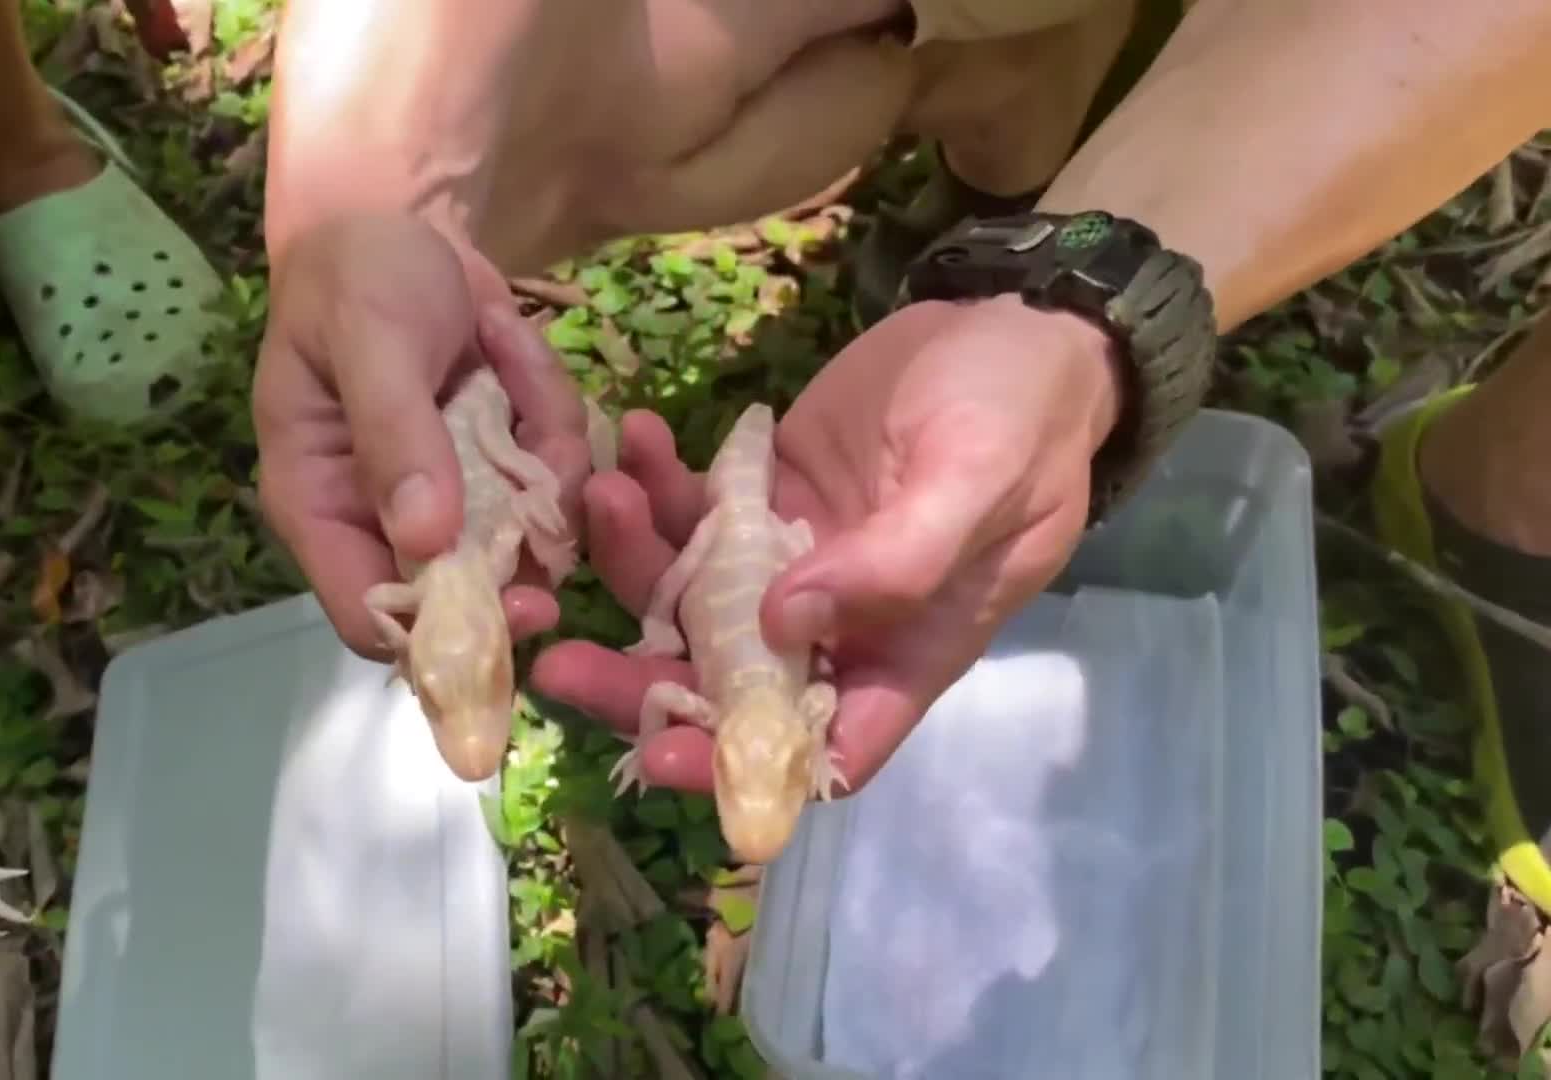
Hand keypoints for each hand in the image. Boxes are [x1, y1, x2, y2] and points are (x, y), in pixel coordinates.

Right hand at [253, 213, 593, 657]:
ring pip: (526, 532)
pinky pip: (552, 473)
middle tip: (561, 485)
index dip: (442, 631)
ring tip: (514, 354)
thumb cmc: (356, 274)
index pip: (370, 616)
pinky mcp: (496, 464)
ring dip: (546, 455)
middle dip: (526, 541)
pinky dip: (552, 410)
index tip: (523, 602)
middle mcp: (382, 518)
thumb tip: (428, 542)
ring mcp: (448, 494)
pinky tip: (514, 342)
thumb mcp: (368, 338)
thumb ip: (396, 436)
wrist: (396, 217)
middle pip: (465, 595)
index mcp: (321, 504)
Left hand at [529, 294, 1124, 793]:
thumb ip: (896, 561)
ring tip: (602, 493)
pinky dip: (652, 488)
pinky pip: (689, 515)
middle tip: (557, 663)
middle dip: (639, 684)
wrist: (1010, 326)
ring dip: (632, 564)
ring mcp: (786, 564)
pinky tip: (632, 438)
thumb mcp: (978, 482)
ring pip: (687, 600)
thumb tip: (786, 623)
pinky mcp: (758, 501)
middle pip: (721, 689)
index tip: (663, 755)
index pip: (817, 750)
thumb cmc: (1020, 416)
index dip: (738, 769)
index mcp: (901, 654)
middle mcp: (832, 629)